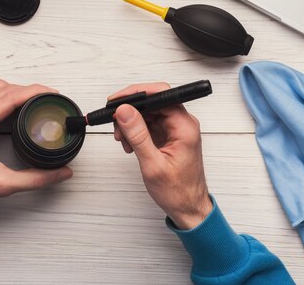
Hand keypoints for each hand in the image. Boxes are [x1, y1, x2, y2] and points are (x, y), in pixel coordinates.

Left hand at [0, 80, 72, 212]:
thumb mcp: (4, 185)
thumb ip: (36, 179)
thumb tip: (62, 173)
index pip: (9, 98)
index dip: (33, 92)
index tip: (51, 93)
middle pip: (4, 89)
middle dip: (29, 89)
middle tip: (49, 96)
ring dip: (17, 90)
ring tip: (36, 98)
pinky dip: (6, 96)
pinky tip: (18, 105)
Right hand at [111, 83, 212, 229]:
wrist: (188, 208)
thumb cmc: (178, 192)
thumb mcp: (152, 164)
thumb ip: (138, 135)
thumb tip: (125, 111)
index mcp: (185, 127)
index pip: (160, 94)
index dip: (136, 93)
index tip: (117, 100)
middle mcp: (183, 124)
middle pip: (152, 102)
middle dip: (130, 111)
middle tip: (115, 123)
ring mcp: (176, 129)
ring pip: (148, 113)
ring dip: (131, 123)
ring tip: (123, 140)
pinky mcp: (170, 136)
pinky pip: (149, 124)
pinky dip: (136, 131)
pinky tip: (131, 144)